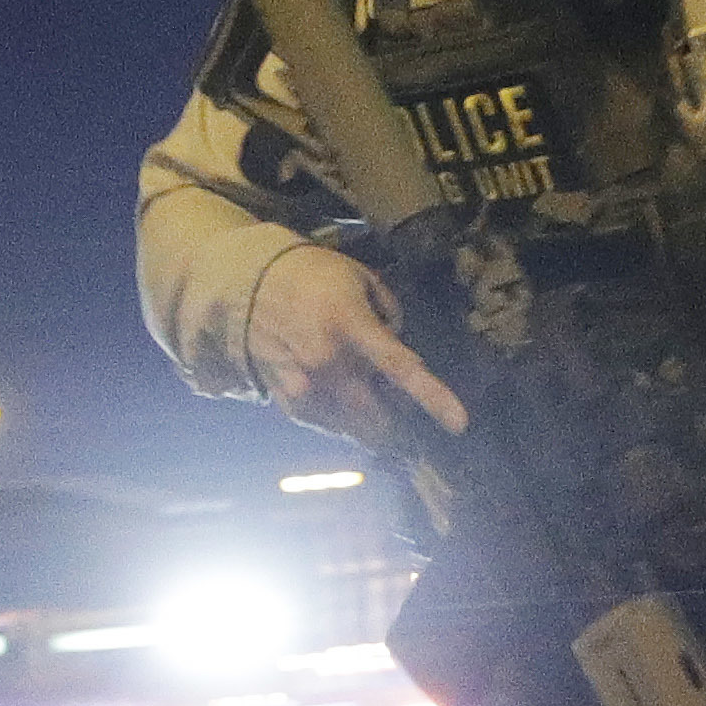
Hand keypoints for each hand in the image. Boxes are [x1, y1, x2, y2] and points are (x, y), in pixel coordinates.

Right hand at [245, 245, 466, 450]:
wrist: (246, 285)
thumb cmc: (311, 276)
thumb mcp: (359, 278)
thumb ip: (389, 312)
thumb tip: (400, 344)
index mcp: (350, 325)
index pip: (400, 368)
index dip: (433, 397)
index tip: (459, 424)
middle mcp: (327, 362)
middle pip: (380, 416)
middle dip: (404, 425)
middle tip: (413, 420)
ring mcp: (305, 387)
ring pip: (356, 429)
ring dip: (378, 429)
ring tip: (386, 416)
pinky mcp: (289, 401)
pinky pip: (329, 427)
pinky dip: (348, 424)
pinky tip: (352, 409)